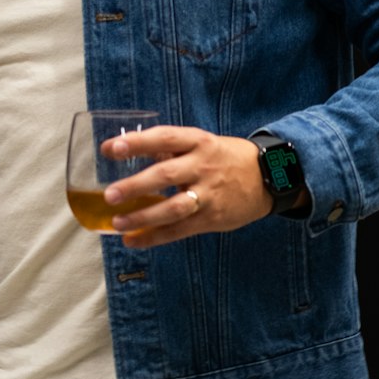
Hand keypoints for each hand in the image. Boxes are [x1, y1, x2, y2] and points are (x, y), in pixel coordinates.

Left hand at [101, 125, 273, 247]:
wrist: (269, 176)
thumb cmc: (224, 158)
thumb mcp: (202, 143)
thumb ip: (170, 150)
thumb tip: (128, 152)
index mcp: (198, 142)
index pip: (164, 138)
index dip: (136, 143)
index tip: (109, 148)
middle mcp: (202, 166)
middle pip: (166, 175)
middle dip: (135, 185)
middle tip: (109, 195)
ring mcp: (208, 194)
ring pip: (173, 207)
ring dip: (143, 217)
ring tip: (118, 223)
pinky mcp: (212, 218)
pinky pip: (179, 230)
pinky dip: (154, 237)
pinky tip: (133, 240)